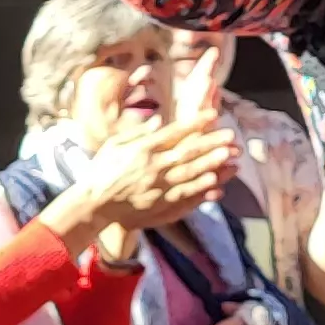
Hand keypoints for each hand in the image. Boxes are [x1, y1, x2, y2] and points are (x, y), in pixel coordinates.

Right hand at [39, 116, 233, 258]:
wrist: (93, 206)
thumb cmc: (101, 172)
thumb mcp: (113, 146)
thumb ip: (137, 133)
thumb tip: (159, 120)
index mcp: (141, 150)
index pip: (174, 133)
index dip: (196, 123)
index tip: (213, 117)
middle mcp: (153, 168)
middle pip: (188, 153)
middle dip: (212, 143)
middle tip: (232, 137)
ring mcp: (158, 189)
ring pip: (191, 175)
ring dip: (213, 165)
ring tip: (231, 157)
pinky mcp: (160, 207)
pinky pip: (186, 198)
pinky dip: (202, 192)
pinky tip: (217, 186)